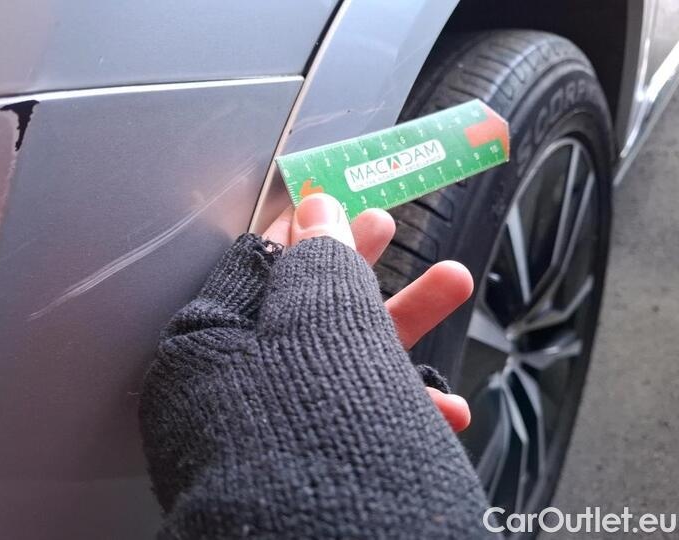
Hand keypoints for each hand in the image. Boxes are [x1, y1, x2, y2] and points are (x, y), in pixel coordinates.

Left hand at [263, 193, 473, 431]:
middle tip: (385, 223)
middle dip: (358, 263)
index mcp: (221, 340)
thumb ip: (318, 260)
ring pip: (351, 355)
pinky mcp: (329, 451)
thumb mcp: (314, 319)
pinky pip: (370, 416)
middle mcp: (246, 378)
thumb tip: (316, 205)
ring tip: (457, 278)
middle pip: (309, 304)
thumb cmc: (312, 413)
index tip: (331, 199)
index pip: (257, 267)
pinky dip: (411, 407)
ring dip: (409, 319)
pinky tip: (452, 409)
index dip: (298, 229)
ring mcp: (289, 418)